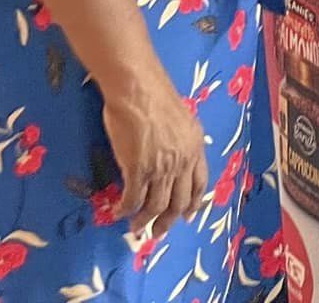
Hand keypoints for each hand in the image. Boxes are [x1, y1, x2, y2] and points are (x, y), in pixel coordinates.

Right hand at [103, 65, 209, 246]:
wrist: (137, 86)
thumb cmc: (154, 94)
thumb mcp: (181, 118)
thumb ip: (181, 140)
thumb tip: (172, 153)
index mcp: (195, 147)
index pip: (199, 184)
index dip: (194, 203)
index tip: (188, 216)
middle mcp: (182, 161)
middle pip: (179, 202)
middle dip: (167, 221)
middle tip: (158, 232)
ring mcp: (161, 167)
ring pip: (155, 206)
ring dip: (144, 221)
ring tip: (136, 227)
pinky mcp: (138, 169)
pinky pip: (133, 199)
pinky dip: (125, 210)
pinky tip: (118, 212)